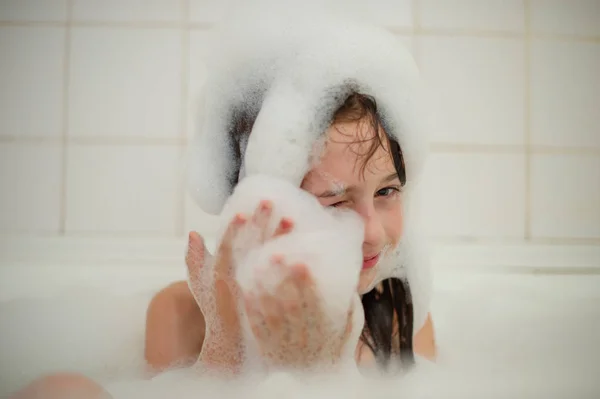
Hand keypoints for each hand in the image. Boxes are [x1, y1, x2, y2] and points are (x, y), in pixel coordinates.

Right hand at [185, 200, 293, 373]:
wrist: (229, 342)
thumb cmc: (213, 308)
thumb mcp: (199, 283)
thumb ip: (194, 258)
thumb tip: (193, 233)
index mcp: (219, 273)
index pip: (226, 246)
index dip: (234, 229)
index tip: (244, 211)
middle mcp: (237, 280)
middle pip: (250, 246)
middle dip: (260, 223)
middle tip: (271, 201)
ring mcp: (254, 289)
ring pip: (270, 258)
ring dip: (280, 238)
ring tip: (293, 218)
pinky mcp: (271, 298)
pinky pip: (283, 276)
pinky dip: (292, 262)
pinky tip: (303, 246)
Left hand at [244, 255, 353, 370]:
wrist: (320, 381)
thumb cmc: (339, 348)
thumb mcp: (351, 327)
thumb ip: (350, 304)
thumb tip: (346, 276)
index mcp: (326, 331)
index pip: (315, 303)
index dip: (307, 283)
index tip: (300, 261)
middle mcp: (305, 339)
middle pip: (292, 305)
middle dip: (283, 279)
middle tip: (275, 254)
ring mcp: (286, 346)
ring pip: (272, 315)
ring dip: (264, 289)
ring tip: (258, 266)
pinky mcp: (270, 351)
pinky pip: (259, 329)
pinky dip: (253, 309)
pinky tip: (247, 290)